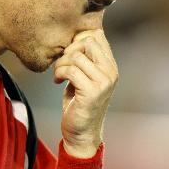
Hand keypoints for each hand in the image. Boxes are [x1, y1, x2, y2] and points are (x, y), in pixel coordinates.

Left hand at [53, 29, 117, 157]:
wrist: (81, 133)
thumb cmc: (78, 103)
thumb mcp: (84, 77)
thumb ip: (84, 58)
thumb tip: (74, 35)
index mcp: (110, 65)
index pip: (97, 35)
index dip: (77, 40)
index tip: (68, 54)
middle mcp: (111, 72)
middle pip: (88, 41)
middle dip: (69, 50)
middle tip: (62, 64)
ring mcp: (104, 81)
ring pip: (77, 56)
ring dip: (61, 63)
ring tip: (58, 74)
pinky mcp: (92, 91)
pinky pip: (71, 70)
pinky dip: (59, 73)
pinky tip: (57, 81)